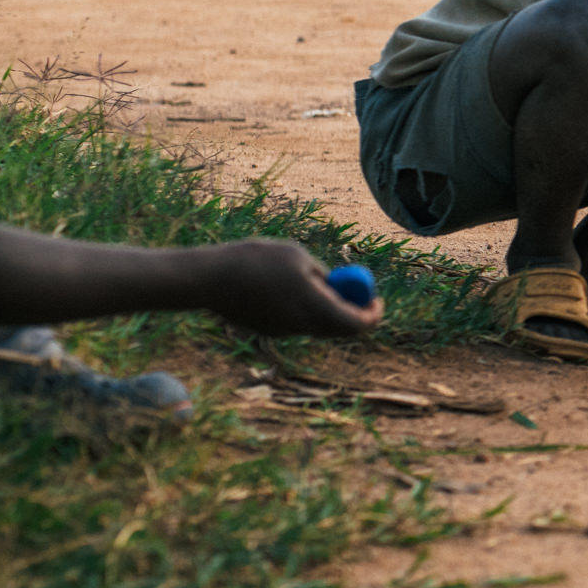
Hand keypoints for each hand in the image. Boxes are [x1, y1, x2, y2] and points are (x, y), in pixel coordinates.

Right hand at [211, 240, 383, 337]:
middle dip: (353, 312)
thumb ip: (322, 275)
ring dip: (327, 309)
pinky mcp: (268, 330)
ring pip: (318, 326)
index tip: (377, 300)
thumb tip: (338, 284)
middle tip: (357, 293)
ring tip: (310, 279)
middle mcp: (300, 325)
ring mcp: (283, 331)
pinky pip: (297, 323)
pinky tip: (282, 288)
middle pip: (339, 329)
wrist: (209, 279)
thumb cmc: (255, 260)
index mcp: (313, 306)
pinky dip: (304, 310)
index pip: (356, 323)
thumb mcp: (297, 257)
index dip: (372, 313)